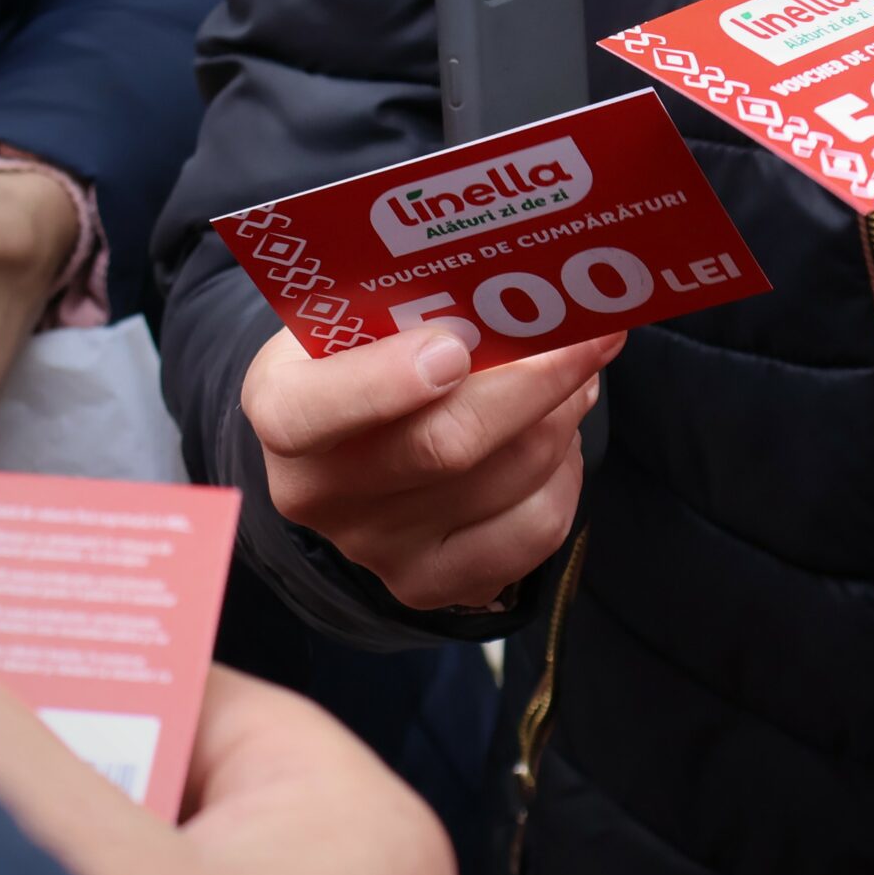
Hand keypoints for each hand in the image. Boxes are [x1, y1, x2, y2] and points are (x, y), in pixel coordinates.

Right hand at [242, 324, 615, 610]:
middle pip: (445, 447)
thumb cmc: (364, 355)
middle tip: (590, 337)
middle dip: (536, 384)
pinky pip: (533, 531)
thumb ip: (410, 306)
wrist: (348, 444)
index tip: (456, 348)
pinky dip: (564, 475)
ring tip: (576, 376)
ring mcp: (375, 549)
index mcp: (283, 408)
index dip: (386, 384)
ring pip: (507, 481)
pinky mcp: (431, 584)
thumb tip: (516, 289)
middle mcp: (318, 491)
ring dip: (562, 419)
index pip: (311, 412)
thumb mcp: (354, 318)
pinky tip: (557, 440)